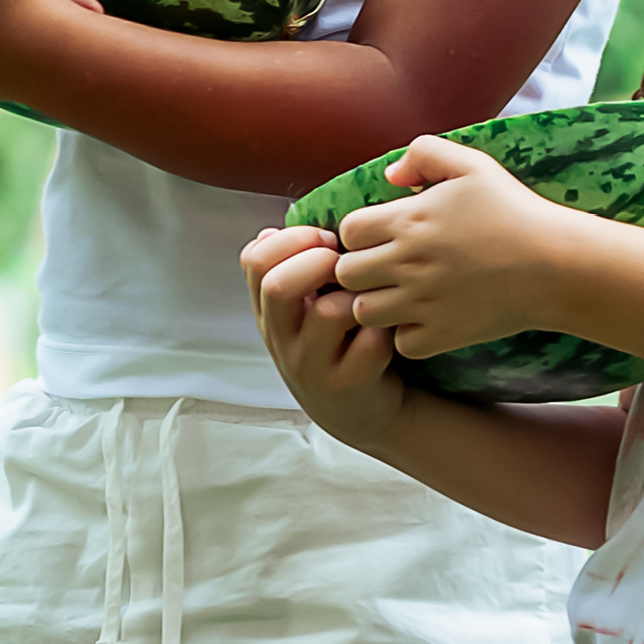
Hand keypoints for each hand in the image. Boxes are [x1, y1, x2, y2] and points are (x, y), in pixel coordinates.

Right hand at [243, 225, 410, 452]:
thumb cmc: (337, 344)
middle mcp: (282, 339)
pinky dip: (383, 329)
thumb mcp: (303, 310)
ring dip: (357, 296)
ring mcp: (311, 366)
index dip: (291, 239)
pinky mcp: (347, 386)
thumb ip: (289, 269)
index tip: (326, 239)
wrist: (362, 411)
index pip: (255, 261)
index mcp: (269, 311)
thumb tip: (271, 231)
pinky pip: (369, 343)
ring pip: (328, 313)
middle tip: (343, 262)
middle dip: (316, 260)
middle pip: (278, 285)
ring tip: (369, 299)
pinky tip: (387, 329)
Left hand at [328, 136, 571, 359]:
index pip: (348, 230)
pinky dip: (409, 335)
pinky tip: (427, 318)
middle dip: (359, 268)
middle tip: (386, 266)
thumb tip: (390, 176)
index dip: (360, 232)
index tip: (382, 234)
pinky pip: (401, 344)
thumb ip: (424, 152)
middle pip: (346, 273)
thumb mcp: (472, 163)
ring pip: (364, 312)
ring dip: (376, 303)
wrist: (557, 263)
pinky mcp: (443, 334)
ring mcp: (423, 302)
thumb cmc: (514, 209)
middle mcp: (408, 262)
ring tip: (400, 294)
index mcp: (409, 219)